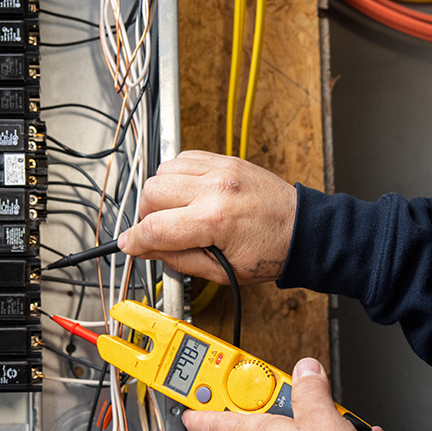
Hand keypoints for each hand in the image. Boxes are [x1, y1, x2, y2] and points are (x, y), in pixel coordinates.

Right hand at [116, 150, 297, 283]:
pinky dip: (177, 176)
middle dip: (148, 216)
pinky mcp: (226, 159)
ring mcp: (221, 169)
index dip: (135, 240)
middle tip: (160, 231)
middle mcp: (216, 188)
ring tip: (176, 211)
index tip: (129, 244)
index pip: (155, 227)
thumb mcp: (222, 271)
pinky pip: (183, 158)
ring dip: (161, 193)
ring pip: (163, 171)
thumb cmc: (270, 252)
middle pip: (152, 193)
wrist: (302, 230)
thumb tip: (147, 249)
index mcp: (216, 220)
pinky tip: (188, 193)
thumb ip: (179, 260)